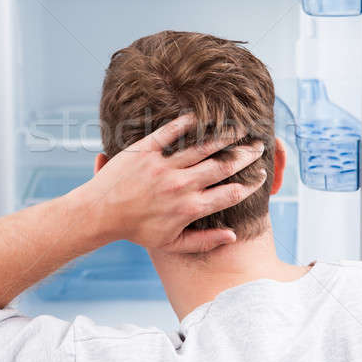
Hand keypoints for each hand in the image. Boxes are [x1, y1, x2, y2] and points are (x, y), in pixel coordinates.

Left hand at [70, 114, 265, 253]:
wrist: (100, 214)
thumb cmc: (137, 230)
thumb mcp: (172, 244)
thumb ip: (204, 241)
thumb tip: (232, 235)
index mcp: (190, 208)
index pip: (229, 193)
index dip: (250, 184)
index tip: (261, 176)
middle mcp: (180, 185)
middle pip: (222, 166)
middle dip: (245, 156)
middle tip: (258, 147)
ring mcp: (163, 166)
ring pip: (202, 147)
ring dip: (224, 137)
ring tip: (239, 129)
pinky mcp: (146, 150)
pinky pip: (170, 132)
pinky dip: (187, 123)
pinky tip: (201, 117)